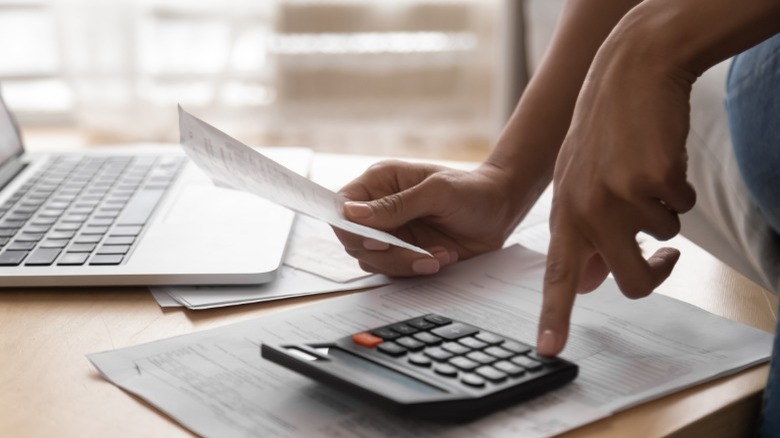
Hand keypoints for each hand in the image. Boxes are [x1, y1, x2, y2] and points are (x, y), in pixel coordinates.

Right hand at [335, 160, 525, 276]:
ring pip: (372, 261)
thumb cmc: (471, 191)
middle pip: (353, 240)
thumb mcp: (437, 192)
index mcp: (379, 183)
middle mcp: (379, 209)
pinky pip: (395, 271)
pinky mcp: (404, 253)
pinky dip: (418, 270)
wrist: (501, 211)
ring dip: (405, 264)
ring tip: (439, 255)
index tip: (376, 242)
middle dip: (386, 253)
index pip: (342, 207)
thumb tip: (352, 214)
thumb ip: (396, 205)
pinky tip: (443, 257)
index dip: (350, 229)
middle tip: (416, 253)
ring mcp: (391, 233)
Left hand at [537, 50, 696, 355]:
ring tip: (644, 172)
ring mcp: (620, 195)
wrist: (628, 74)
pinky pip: (683, 208)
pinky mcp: (655, 179)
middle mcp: (587, 210)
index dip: (555, 316)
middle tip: (666, 256)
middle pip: (631, 282)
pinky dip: (679, 189)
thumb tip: (594, 282)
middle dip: (656, 274)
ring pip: (664, 239)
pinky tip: (659, 157)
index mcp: (564, 215)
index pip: (557, 275)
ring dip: (664, 213)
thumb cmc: (603, 134)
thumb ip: (584, 233)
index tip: (549, 350)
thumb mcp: (579, 183)